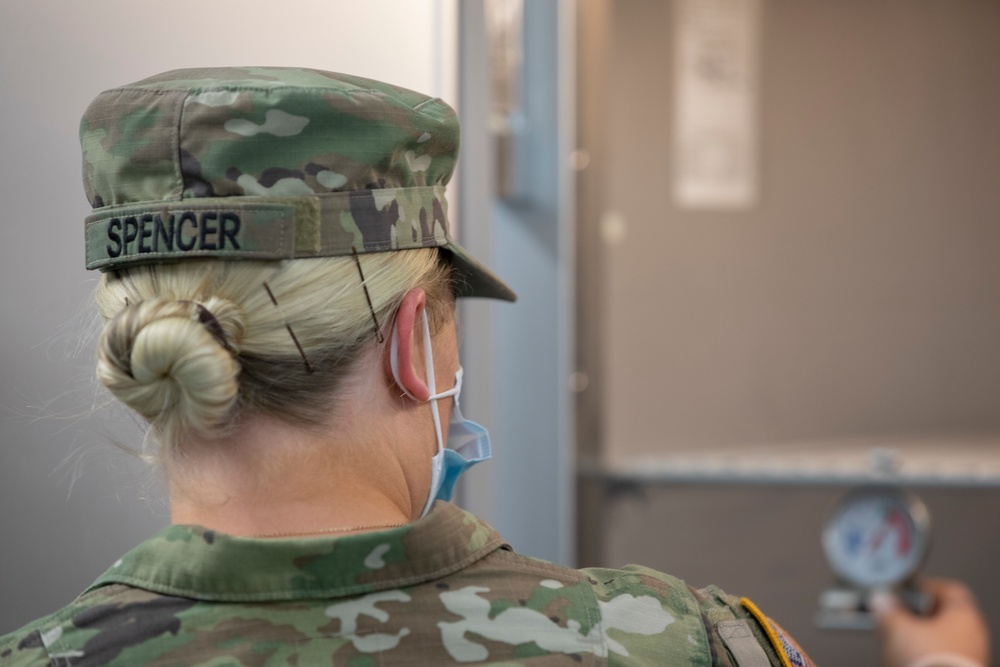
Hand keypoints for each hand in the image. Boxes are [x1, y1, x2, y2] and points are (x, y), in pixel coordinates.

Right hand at [873, 578, 989, 666]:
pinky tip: (906, 661)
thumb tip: (881, 601)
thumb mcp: (896, 627)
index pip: (949, 589)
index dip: (925, 586)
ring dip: (919, 638)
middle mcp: (973, 635)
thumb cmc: (930, 663)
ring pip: (941, 639)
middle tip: (896, 615)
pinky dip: (925, 658)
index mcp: (965, 614)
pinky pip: (941, 659)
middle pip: (943, 616)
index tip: (908, 588)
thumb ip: (887, 610)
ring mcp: (969, 658)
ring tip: (896, 641)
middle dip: (917, 615)